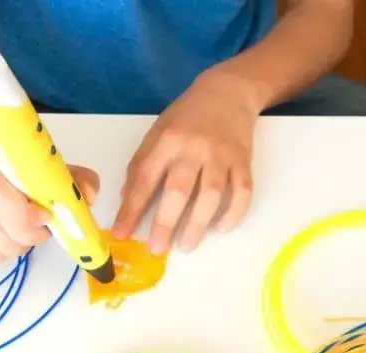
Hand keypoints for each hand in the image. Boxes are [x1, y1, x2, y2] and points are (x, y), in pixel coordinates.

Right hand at [0, 152, 99, 261]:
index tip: (46, 213)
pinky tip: (4, 229)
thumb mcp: (52, 168)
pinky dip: (3, 248)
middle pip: (15, 240)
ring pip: (4, 251)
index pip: (19, 214)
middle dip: (34, 235)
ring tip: (20, 222)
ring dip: (20, 242)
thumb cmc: (19, 168)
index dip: (37, 220)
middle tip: (39, 220)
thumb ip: (77, 179)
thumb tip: (88, 197)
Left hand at [112, 69, 260, 253]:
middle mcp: (193, 148)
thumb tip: (127, 200)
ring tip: (185, 246)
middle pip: (179, 190)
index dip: (132, 209)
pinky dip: (232, 214)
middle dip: (165, 223)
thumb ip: (142, 164)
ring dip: (198, 225)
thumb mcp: (157, 132)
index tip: (122, 233)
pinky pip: (242, 192)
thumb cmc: (187, 116)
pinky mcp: (244, 161)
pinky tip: (220, 228)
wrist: (228, 91)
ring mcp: (221, 155)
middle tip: (157, 248)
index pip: (145, 179)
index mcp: (166, 141)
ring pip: (211, 195)